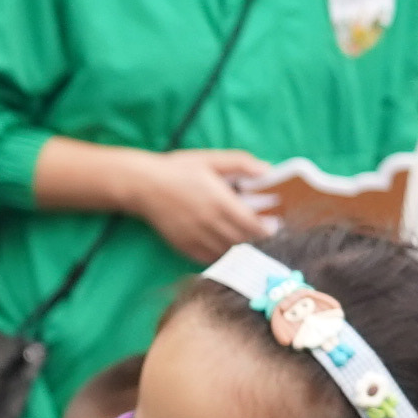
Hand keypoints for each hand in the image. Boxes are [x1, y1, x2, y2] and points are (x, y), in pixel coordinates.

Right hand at [110, 147, 281, 263]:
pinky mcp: (185, 247)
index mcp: (219, 202)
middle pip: (244, 242)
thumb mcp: (211, 159)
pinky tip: (227, 247)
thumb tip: (268, 171)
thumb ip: (241, 163)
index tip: (274, 225)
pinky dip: (223, 256)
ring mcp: (197, 238)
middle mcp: (210, 224)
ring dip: (242, 249)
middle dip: (258, 240)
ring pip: (229, 253)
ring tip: (249, 241)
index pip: (253, 226)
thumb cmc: (178, 169)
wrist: (143, 186)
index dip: (268, 230)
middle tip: (266, 233)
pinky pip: (211, 259)